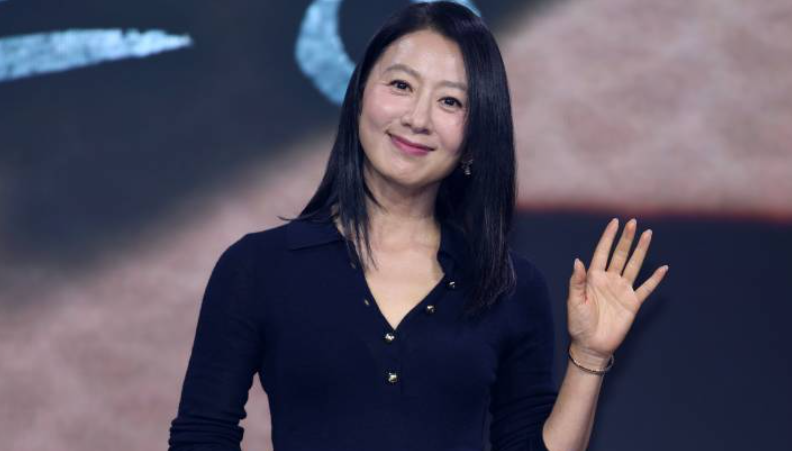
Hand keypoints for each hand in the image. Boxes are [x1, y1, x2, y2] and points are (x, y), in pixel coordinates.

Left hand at [567, 218, 668, 361]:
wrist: (591, 345)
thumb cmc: (579, 324)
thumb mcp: (574, 302)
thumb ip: (576, 281)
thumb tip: (578, 260)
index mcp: (593, 278)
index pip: (602, 252)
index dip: (608, 237)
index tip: (615, 222)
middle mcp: (609, 280)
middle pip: (620, 255)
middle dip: (626, 239)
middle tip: (633, 223)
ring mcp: (622, 290)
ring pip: (634, 266)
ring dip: (641, 251)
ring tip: (648, 235)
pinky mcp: (633, 303)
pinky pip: (646, 288)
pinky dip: (655, 279)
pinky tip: (663, 268)